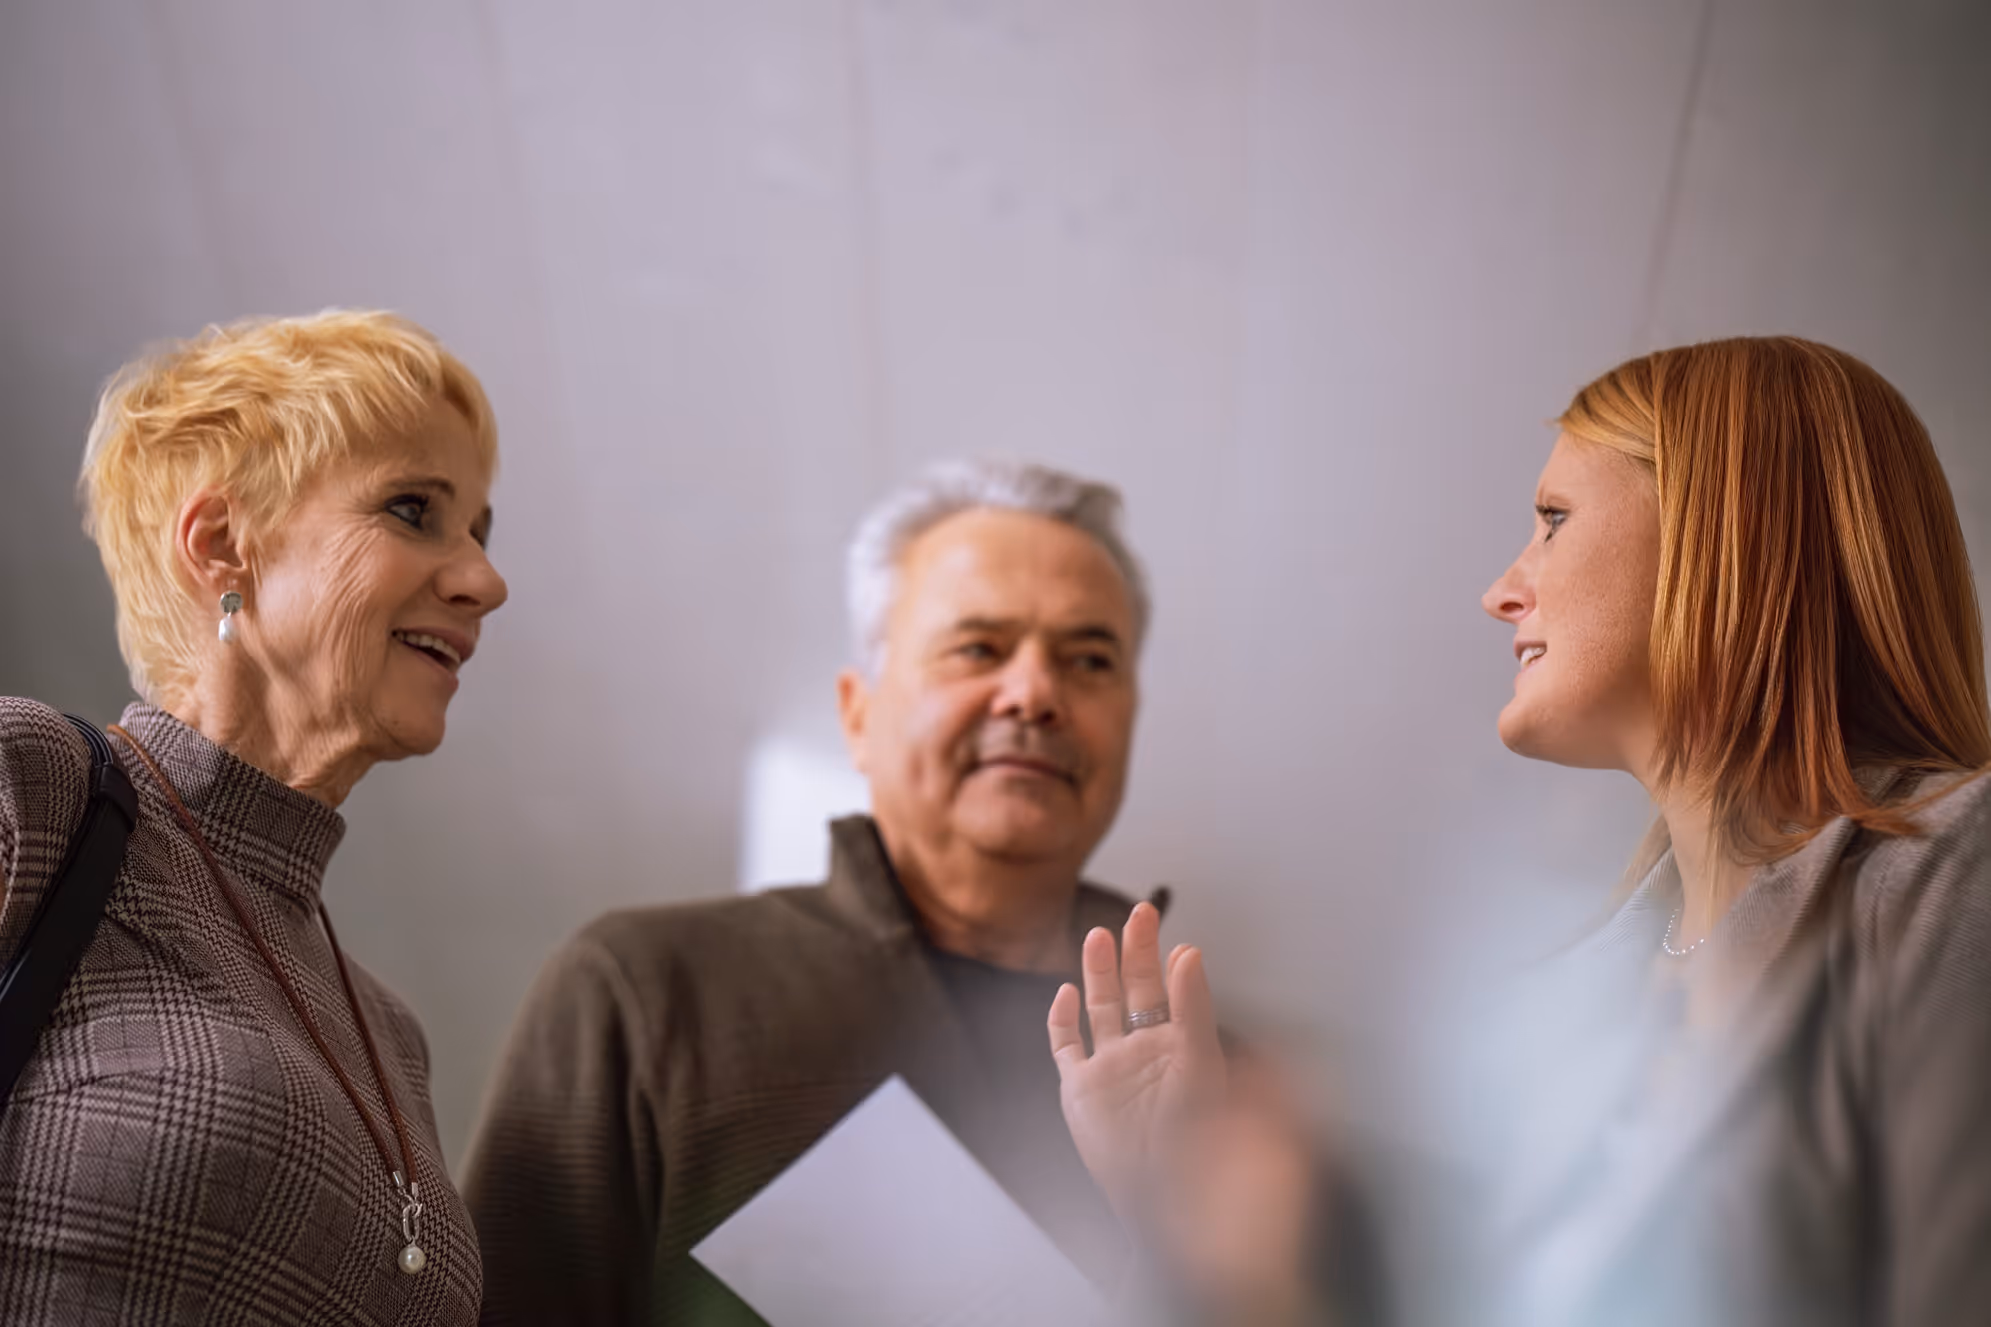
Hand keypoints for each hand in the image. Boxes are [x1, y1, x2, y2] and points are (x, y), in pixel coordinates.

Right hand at [1047, 901, 1226, 1227]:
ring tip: (1100, 936)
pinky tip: (1064, 993)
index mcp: (1179, 1048)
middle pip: (1137, 991)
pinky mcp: (1079, 1089)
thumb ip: (1193, 1006)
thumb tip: (1188, 952)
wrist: (1160, 1191)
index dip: (1172, 965)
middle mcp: (1144, 1054)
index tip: (1175, 939)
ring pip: (1100, 1008)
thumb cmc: (1192, 1137)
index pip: (1174, 993)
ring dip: (1098, 972)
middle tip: (1139, 913)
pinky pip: (1065, 1046)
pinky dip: (1060, 1019)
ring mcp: (1109, 1069)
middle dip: (1136, 953)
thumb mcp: (1200, 1063)